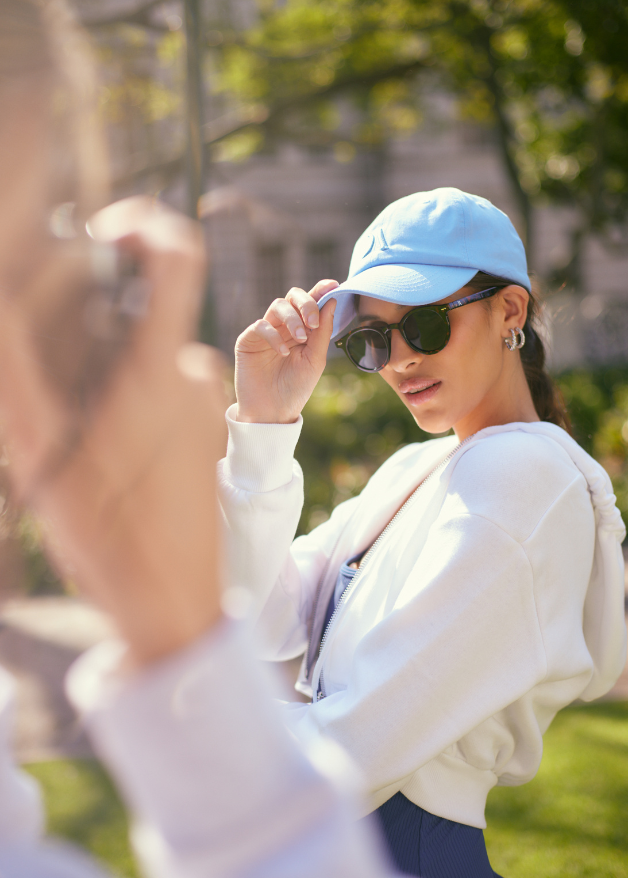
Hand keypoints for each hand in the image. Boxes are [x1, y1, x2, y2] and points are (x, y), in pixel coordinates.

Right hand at [0, 197, 226, 665]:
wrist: (175, 598)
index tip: (106, 231)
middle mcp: (195, 377)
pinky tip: (111, 458)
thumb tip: (1, 308)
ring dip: (112, 381)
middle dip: (97, 335)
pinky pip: (168, 393)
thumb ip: (16, 372)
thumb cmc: (108, 533)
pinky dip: (134, 405)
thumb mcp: (41, 453)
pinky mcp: (211, 431)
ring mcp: (209, 405)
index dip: (145, 227)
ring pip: (150, 361)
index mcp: (159, 370)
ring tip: (82, 442)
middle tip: (63, 398)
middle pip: (143, 318)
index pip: (177, 259)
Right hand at [234, 279, 337, 423]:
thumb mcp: (315, 360)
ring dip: (292, 318)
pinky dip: (273, 335)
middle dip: (306, 303)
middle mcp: (284, 327)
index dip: (320, 290)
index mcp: (302, 329)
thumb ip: (323, 332)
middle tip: (313, 321)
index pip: (311, 302)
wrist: (272, 412)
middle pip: (293, 296)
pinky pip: (260, 325)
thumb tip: (331, 300)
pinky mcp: (248, 341)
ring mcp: (265, 332)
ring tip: (300, 338)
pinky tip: (283, 352)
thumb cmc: (295, 388)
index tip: (334, 285)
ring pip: (277, 306)